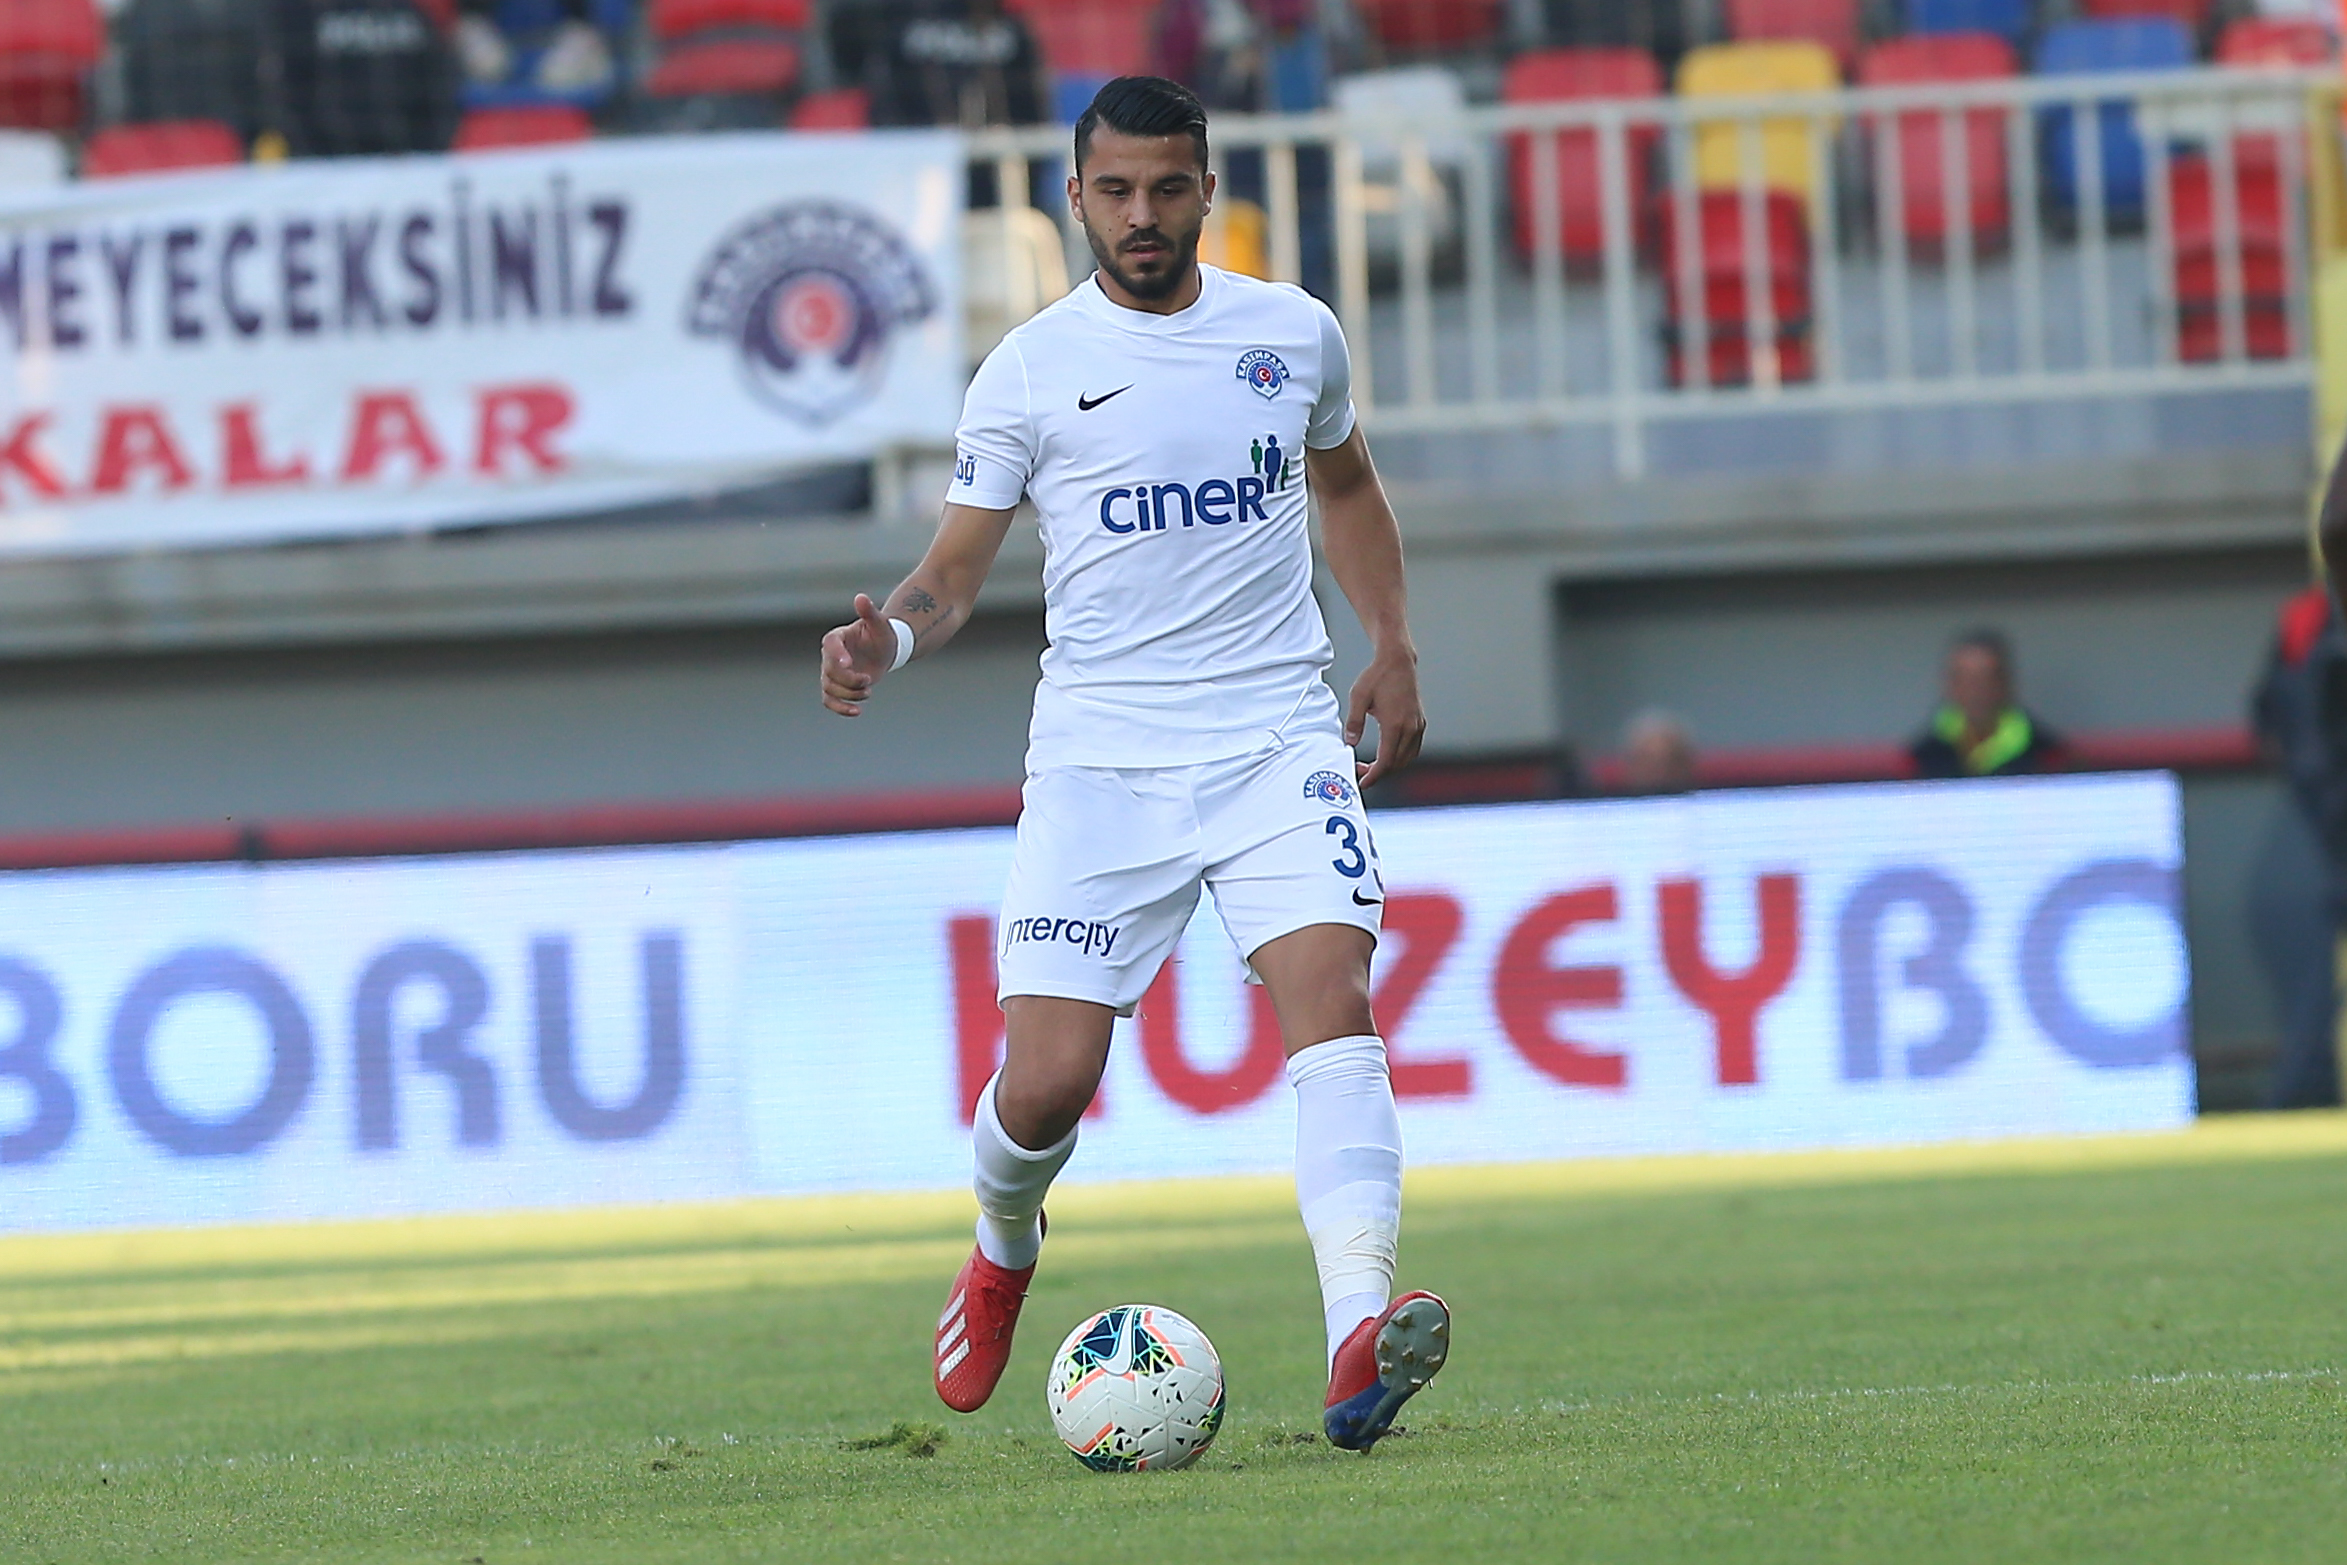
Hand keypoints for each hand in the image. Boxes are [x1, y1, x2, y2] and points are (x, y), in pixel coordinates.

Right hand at [821, 593, 896, 716]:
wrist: (885, 651)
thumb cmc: (882, 635)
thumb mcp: (879, 624)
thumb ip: (869, 612)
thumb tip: (860, 597)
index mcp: (837, 638)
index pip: (830, 645)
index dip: (837, 655)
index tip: (848, 664)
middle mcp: (830, 655)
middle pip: (830, 671)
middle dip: (849, 679)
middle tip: (868, 680)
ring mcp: (831, 672)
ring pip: (829, 688)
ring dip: (848, 694)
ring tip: (868, 691)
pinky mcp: (837, 687)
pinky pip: (829, 700)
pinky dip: (840, 708)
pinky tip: (856, 711)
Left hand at [1345, 648, 1424, 788]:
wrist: (1397, 661)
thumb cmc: (1377, 676)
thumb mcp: (1358, 698)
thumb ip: (1354, 723)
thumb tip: (1349, 743)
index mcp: (1395, 725)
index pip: (1386, 761)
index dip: (1373, 776)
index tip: (1363, 782)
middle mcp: (1410, 728)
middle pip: (1396, 764)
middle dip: (1379, 772)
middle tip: (1361, 770)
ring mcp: (1418, 725)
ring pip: (1407, 758)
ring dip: (1390, 765)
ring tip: (1372, 764)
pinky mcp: (1420, 722)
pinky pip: (1413, 748)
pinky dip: (1401, 756)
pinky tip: (1387, 752)